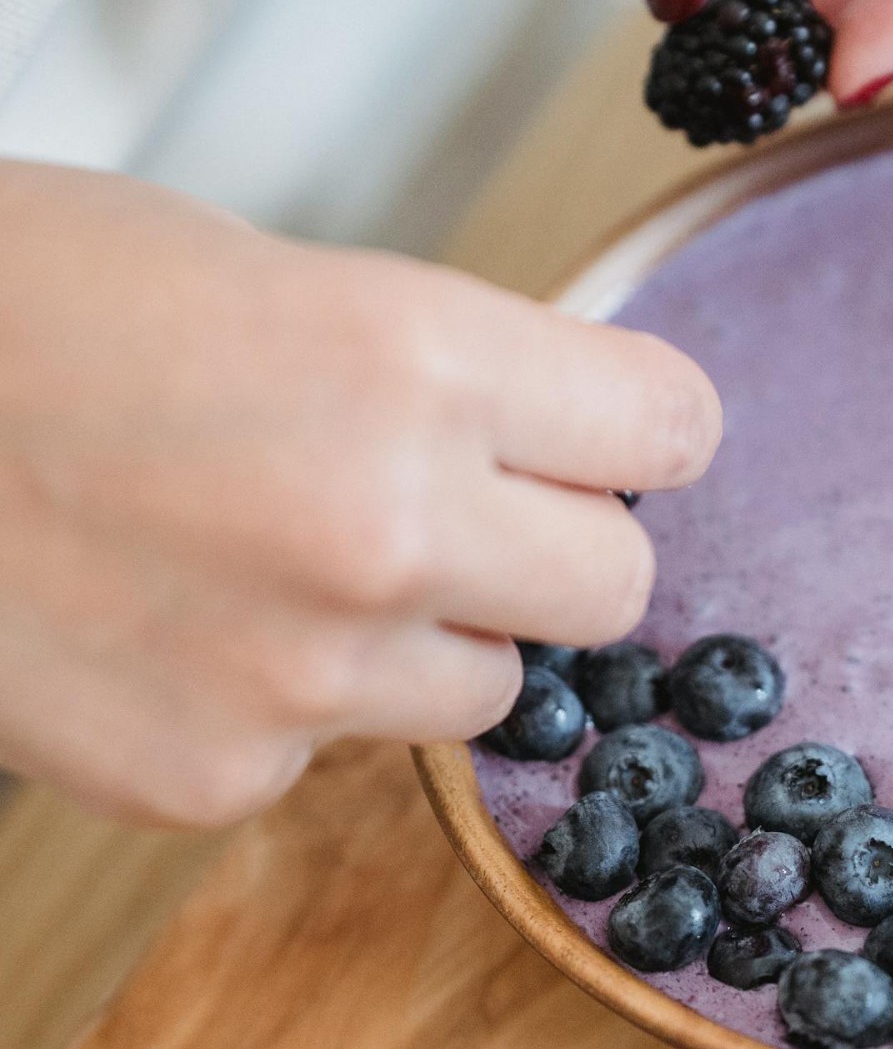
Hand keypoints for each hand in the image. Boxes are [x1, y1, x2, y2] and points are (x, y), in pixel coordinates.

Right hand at [0, 165, 719, 824]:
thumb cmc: (18, 303)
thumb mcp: (257, 273)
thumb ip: (431, 369)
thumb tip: (547, 442)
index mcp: (411, 356)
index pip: (670, 428)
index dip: (637, 430)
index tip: (611, 437)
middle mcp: (386, 527)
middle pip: (618, 587)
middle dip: (556, 548)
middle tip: (462, 511)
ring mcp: (304, 675)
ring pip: (492, 690)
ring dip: (428, 636)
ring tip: (279, 562)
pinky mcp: (220, 776)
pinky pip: (337, 749)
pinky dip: (286, 702)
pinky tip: (176, 626)